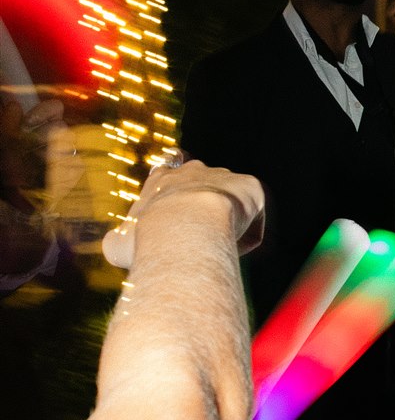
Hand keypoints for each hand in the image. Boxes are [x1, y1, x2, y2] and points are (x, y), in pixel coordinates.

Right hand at [102, 160, 264, 270]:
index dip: (171, 189)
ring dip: (226, 226)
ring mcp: (223, 176)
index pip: (166, 171)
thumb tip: (118, 246)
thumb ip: (120, 242)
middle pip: (202, 185)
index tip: (173, 208)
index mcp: (161, 179)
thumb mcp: (119, 244)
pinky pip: (252, 218)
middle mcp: (193, 171)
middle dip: (203, 210)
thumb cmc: (147, 239)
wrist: (182, 226)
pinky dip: (245, 237)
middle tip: (197, 238)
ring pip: (229, 205)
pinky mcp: (251, 187)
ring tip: (214, 248)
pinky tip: (232, 247)